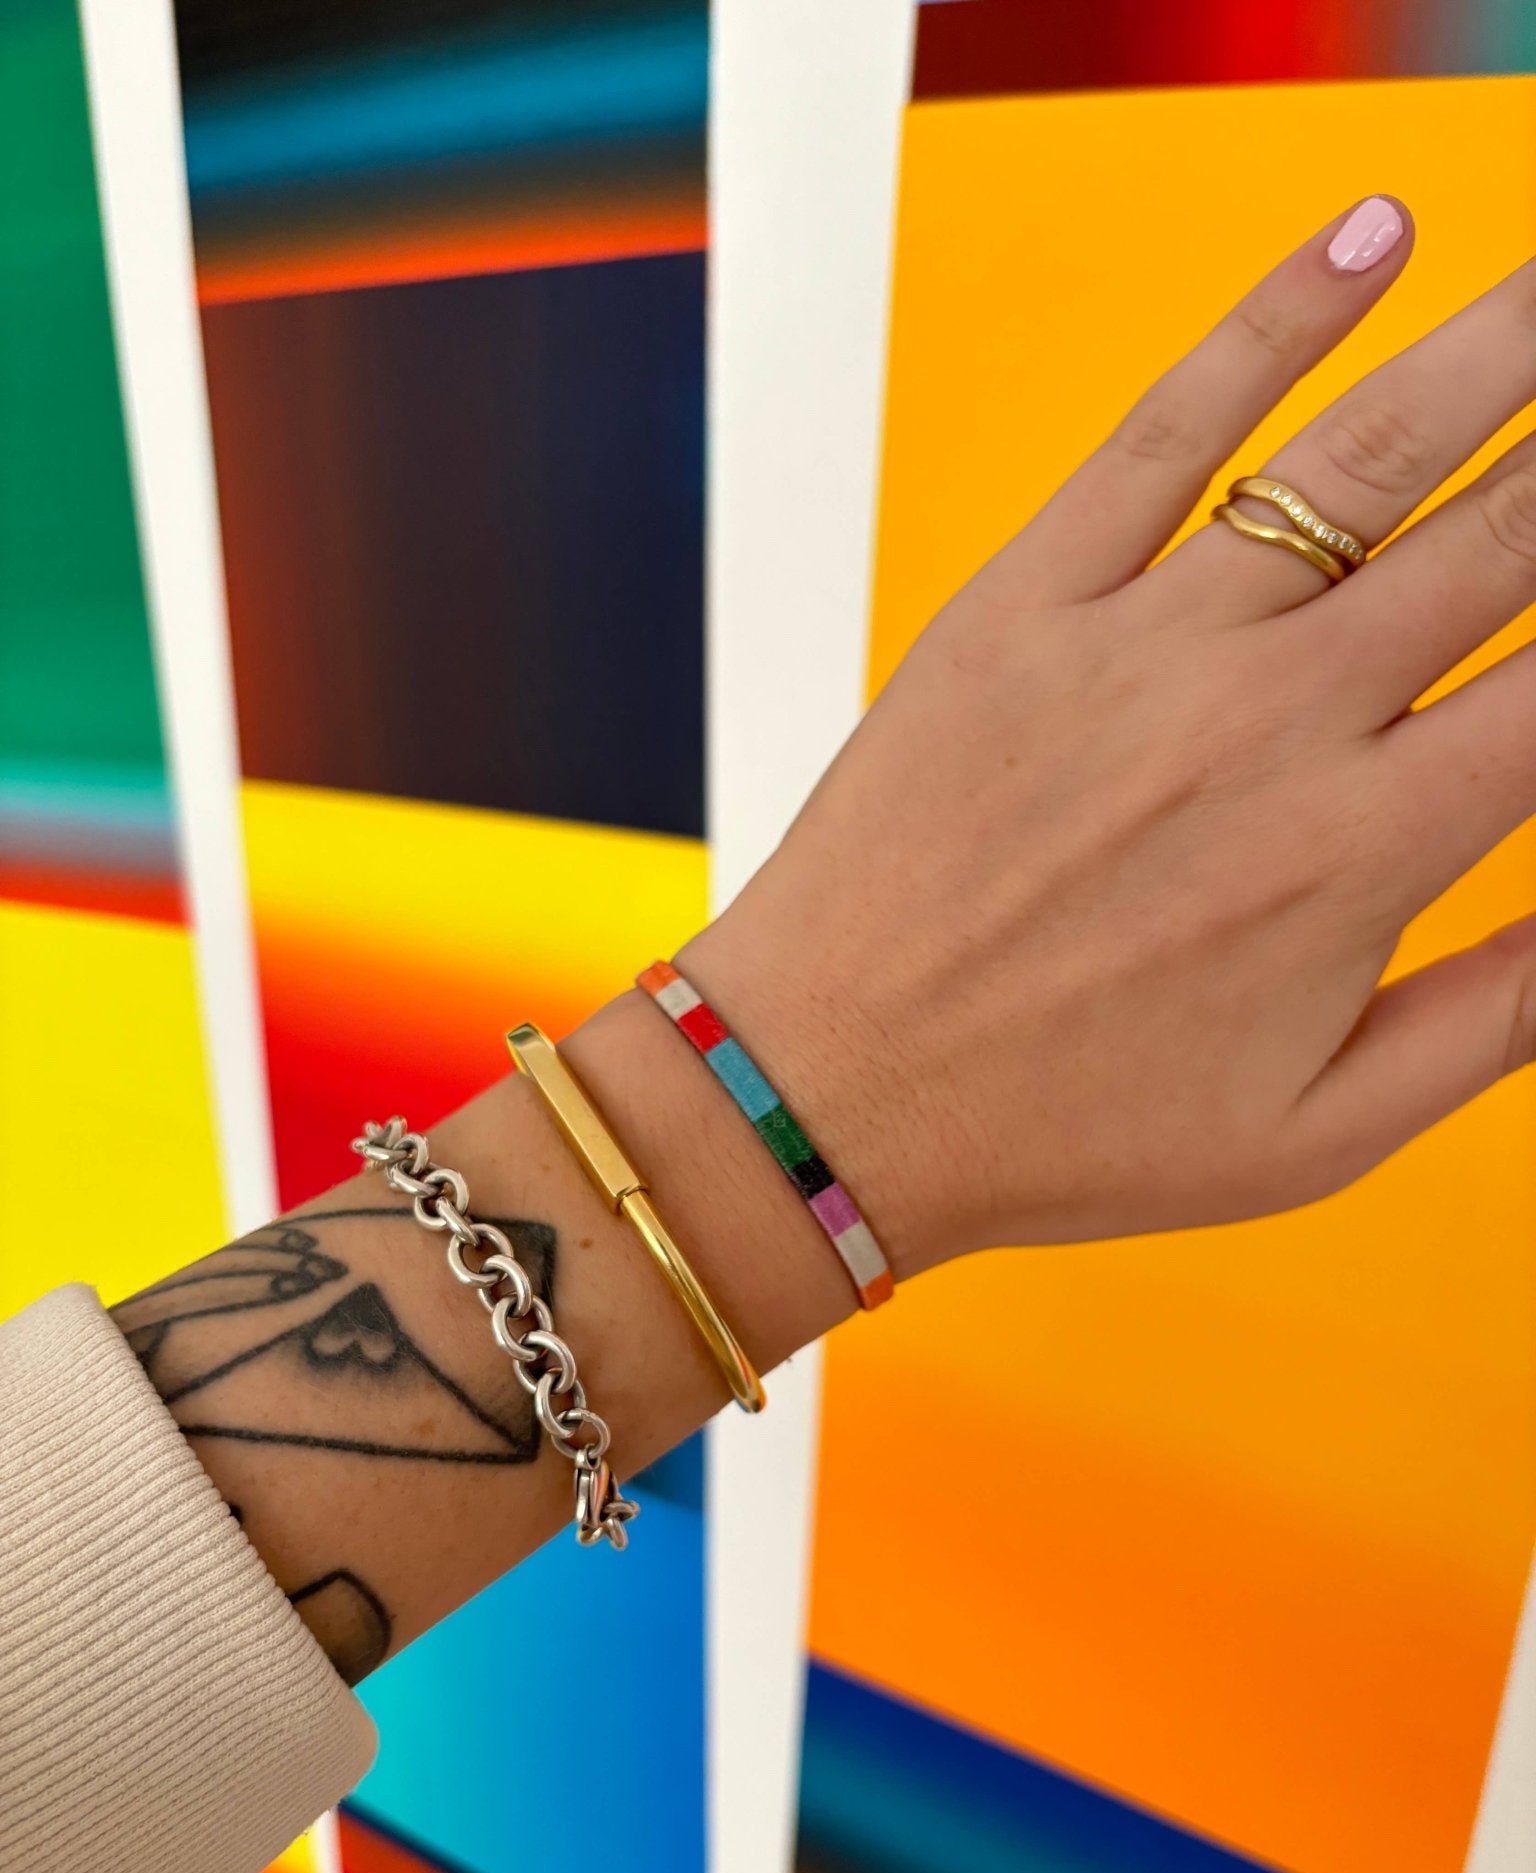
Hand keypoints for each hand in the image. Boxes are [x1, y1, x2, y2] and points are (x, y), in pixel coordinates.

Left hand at [683, 198, 1535, 1276]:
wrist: (826, 1092)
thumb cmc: (1062, 1129)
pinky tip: (1370, 242)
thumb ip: (1493, 1020)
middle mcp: (1271, 727)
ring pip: (1365, 455)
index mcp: (1360, 856)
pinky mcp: (1025, 603)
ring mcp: (1142, 649)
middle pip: (1503, 538)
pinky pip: (1169, 432)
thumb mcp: (1312, 1137)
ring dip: (1500, 352)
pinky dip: (1276, 323)